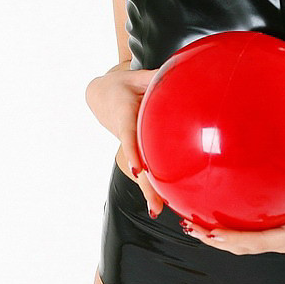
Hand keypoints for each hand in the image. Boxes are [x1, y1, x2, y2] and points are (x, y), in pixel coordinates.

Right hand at [85, 62, 165, 215]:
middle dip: (145, 185)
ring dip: (148, 189)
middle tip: (155, 207)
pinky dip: (152, 182)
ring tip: (158, 210)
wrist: (101, 93)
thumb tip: (184, 74)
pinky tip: (163, 198)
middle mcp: (125, 134)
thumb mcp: (138, 75)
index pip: (128, 136)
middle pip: (135, 163)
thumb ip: (158, 77)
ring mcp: (128, 144)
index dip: (133, 153)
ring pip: (139, 169)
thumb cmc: (123, 84)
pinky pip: (144, 164)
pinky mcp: (135, 148)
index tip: (139, 170)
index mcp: (124, 115)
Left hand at [179, 164, 284, 253]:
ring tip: (191, 223)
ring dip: (216, 235)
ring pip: (241, 242)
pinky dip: (229, 227)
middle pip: (240, 246)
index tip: (211, 234)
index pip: (256, 242)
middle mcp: (281, 241)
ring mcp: (278, 239)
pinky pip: (249, 232)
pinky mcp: (278, 232)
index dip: (233, 239)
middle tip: (188, 225)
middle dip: (213, 239)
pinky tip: (215, 214)